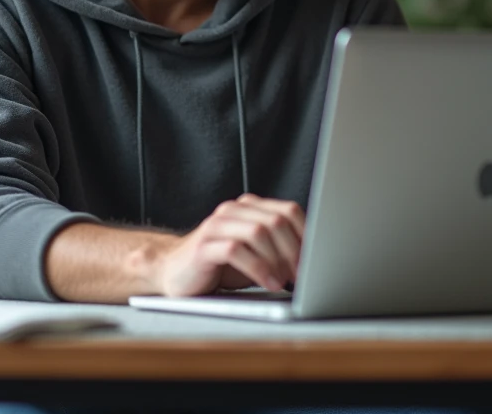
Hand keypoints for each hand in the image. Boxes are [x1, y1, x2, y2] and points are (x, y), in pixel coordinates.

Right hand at [152, 193, 304, 296]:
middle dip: (295, 250)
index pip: (289, 211)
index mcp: (249, 208)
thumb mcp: (255, 256)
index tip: (317, 261)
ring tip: (286, 282)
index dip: (307, 236)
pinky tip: (269, 284)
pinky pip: (236, 250)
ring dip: (278, 260)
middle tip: (304, 275)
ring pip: (258, 232)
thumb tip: (315, 262)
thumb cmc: (219, 267)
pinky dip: (259, 268)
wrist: (174, 273)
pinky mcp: (204, 246)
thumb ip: (279, 251)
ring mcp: (217, 225)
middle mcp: (233, 211)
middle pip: (277, 221)